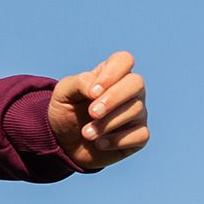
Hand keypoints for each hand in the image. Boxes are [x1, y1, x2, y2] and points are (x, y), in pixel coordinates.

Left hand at [47, 51, 147, 171]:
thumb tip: (96, 90)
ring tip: (86, 133)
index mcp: (111, 74)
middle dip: (113, 99)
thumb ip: (78, 83)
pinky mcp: (139, 135)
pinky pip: (140, 134)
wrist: (64, 143)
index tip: (92, 92)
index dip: (111, 74)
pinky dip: (117, 140)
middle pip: (136, 83)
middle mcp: (129, 90)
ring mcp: (137, 112)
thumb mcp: (62, 94)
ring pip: (136, 110)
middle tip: (92, 113)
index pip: (124, 60)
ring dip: (107, 123)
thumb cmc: (66, 112)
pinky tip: (99, 143)